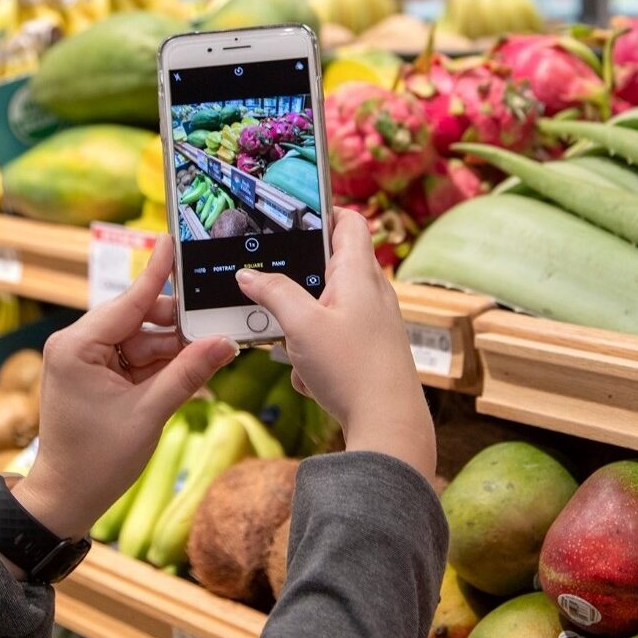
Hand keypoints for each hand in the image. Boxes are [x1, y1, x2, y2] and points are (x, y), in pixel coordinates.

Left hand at [12, 236, 238, 540]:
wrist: (67, 498)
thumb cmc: (96, 460)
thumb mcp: (149, 413)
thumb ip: (188, 374)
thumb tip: (226, 343)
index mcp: (77, 346)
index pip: (128, 301)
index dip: (157, 274)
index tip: (172, 242)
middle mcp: (77, 345)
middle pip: (139, 318)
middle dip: (178, 326)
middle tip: (217, 326)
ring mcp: (88, 360)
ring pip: (143, 340)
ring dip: (175, 349)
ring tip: (211, 354)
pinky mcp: (98, 376)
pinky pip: (138, 359)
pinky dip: (163, 366)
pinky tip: (192, 370)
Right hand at [235, 208, 434, 479]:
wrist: (388, 423)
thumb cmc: (352, 368)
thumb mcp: (301, 325)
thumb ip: (274, 293)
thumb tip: (249, 274)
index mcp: (359, 273)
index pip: (349, 221)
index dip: (322, 213)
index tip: (291, 220)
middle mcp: (372, 292)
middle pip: (331, 266)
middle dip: (298, 281)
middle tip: (272, 291)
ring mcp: (373, 321)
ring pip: (326, 308)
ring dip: (302, 326)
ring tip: (291, 347)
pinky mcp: (370, 349)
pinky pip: (333, 339)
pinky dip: (316, 354)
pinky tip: (311, 377)